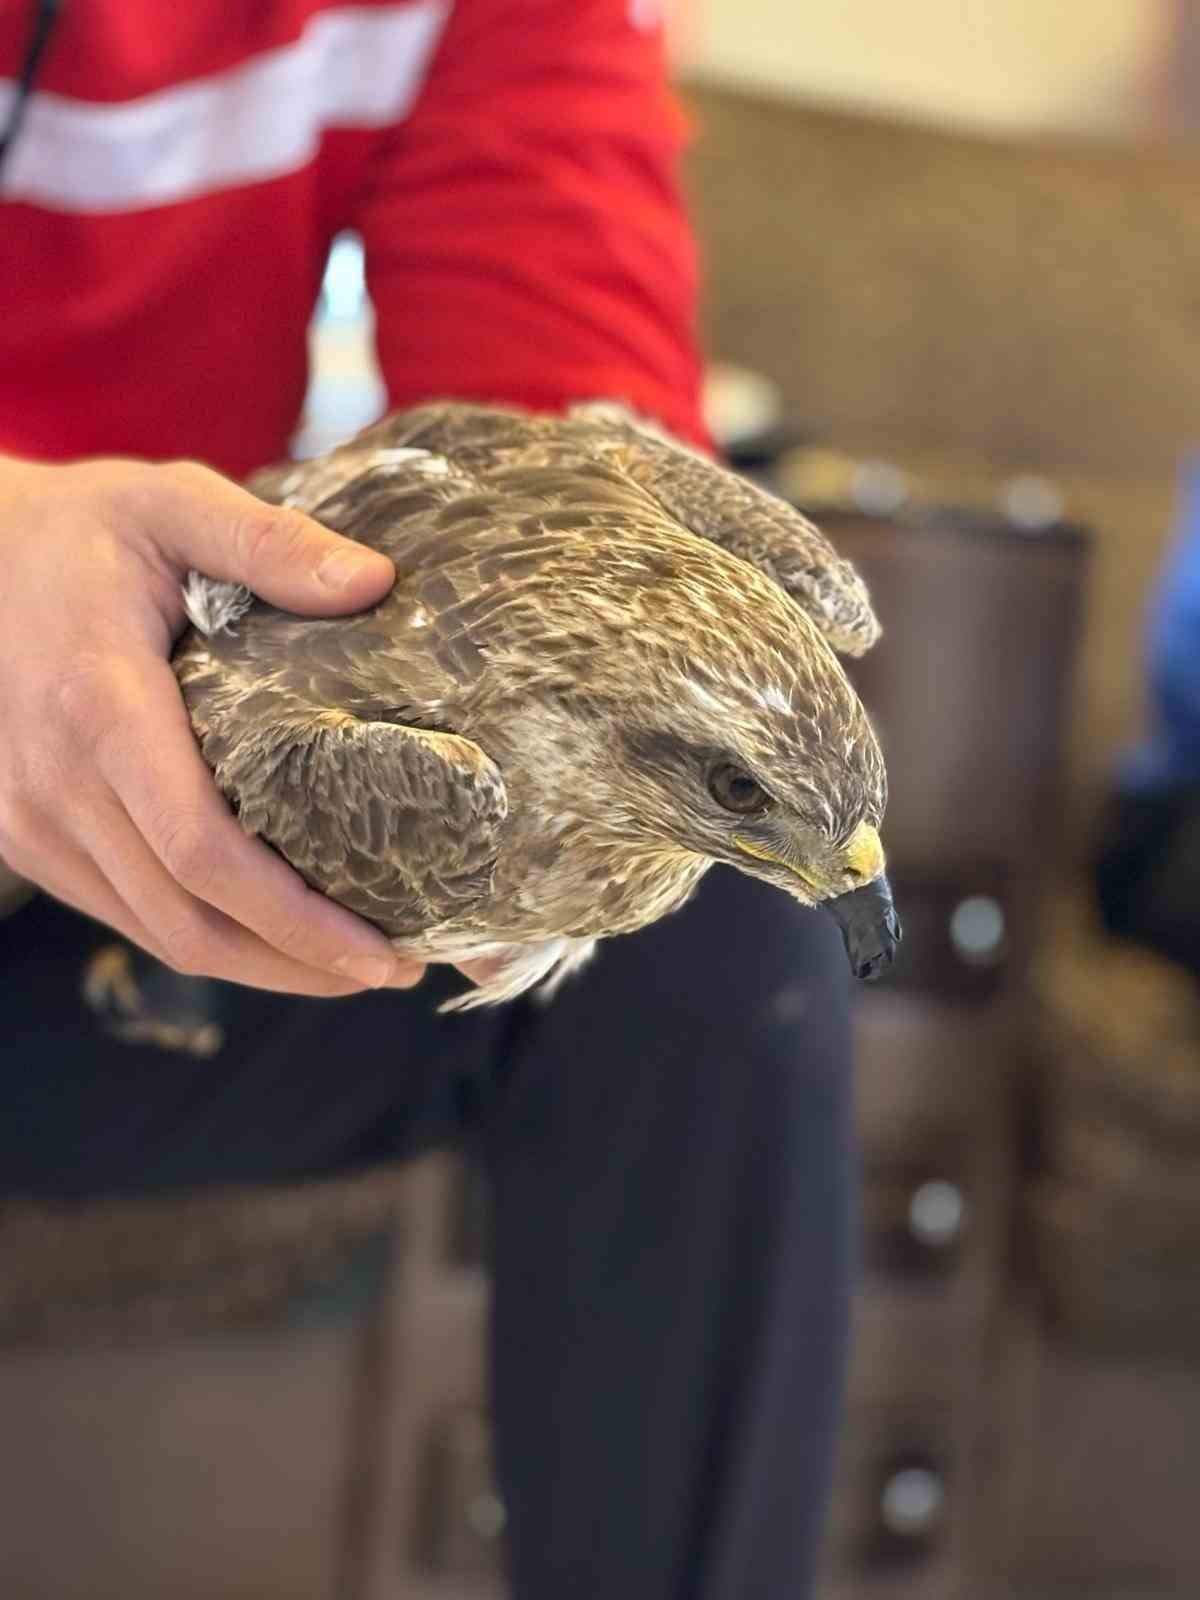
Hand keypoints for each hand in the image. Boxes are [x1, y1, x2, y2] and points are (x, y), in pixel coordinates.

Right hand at [0, 455, 427, 994]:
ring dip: (260, 965)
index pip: (203, 852)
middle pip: (188, 921)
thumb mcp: (172, 503)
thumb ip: (269, 543)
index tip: (381, 950)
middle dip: (298, 965)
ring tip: (352, 962)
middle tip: (396, 968)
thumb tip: (375, 583)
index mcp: (100, 707)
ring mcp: (32, 820)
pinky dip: (209, 936)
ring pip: (158, 934)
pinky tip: (275, 931)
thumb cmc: (80, 529)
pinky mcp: (30, 834)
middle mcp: (56, 783)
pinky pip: (127, 912)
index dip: (296, 921)